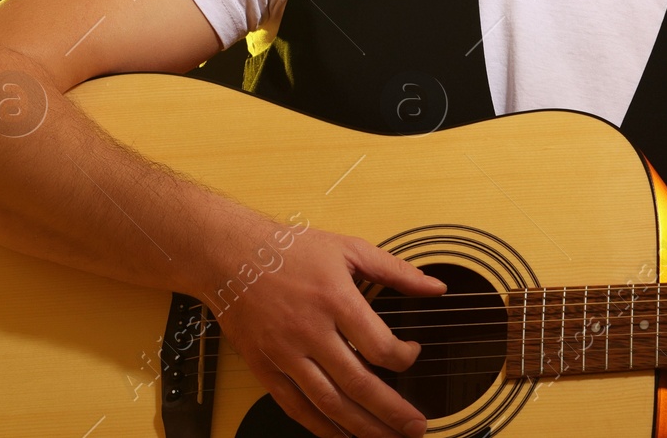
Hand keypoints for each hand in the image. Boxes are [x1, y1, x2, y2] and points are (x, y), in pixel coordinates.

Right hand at [208, 223, 445, 437]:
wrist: (230, 255)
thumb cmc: (291, 250)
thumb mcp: (349, 248)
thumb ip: (396, 270)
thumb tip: (435, 287)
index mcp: (335, 300)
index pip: (378, 346)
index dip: (404, 358)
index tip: (413, 355)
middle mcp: (310, 331)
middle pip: (358, 384)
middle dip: (392, 411)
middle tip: (416, 427)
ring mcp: (285, 353)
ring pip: (328, 403)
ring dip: (361, 427)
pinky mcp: (265, 368)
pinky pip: (295, 406)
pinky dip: (320, 427)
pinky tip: (340, 436)